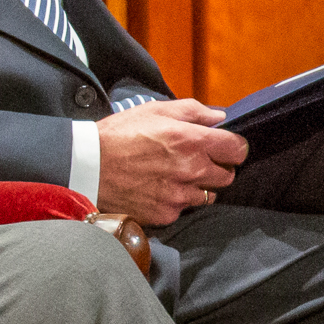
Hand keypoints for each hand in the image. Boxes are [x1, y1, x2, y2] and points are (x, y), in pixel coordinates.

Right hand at [95, 99, 247, 226]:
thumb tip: (219, 117)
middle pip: (227, 176)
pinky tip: (157, 191)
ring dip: (197, 187)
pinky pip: (182, 210)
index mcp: (192, 141)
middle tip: (194, 163)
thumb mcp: (153, 110)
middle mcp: (191, 170)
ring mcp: (178, 196)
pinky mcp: (164, 214)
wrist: (85, 166)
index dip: (232, 148)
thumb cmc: (117, 134)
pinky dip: (175, 202)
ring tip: (173, 178)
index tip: (222, 148)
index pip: (238, 149)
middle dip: (215, 168)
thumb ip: (192, 111)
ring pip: (207, 195)